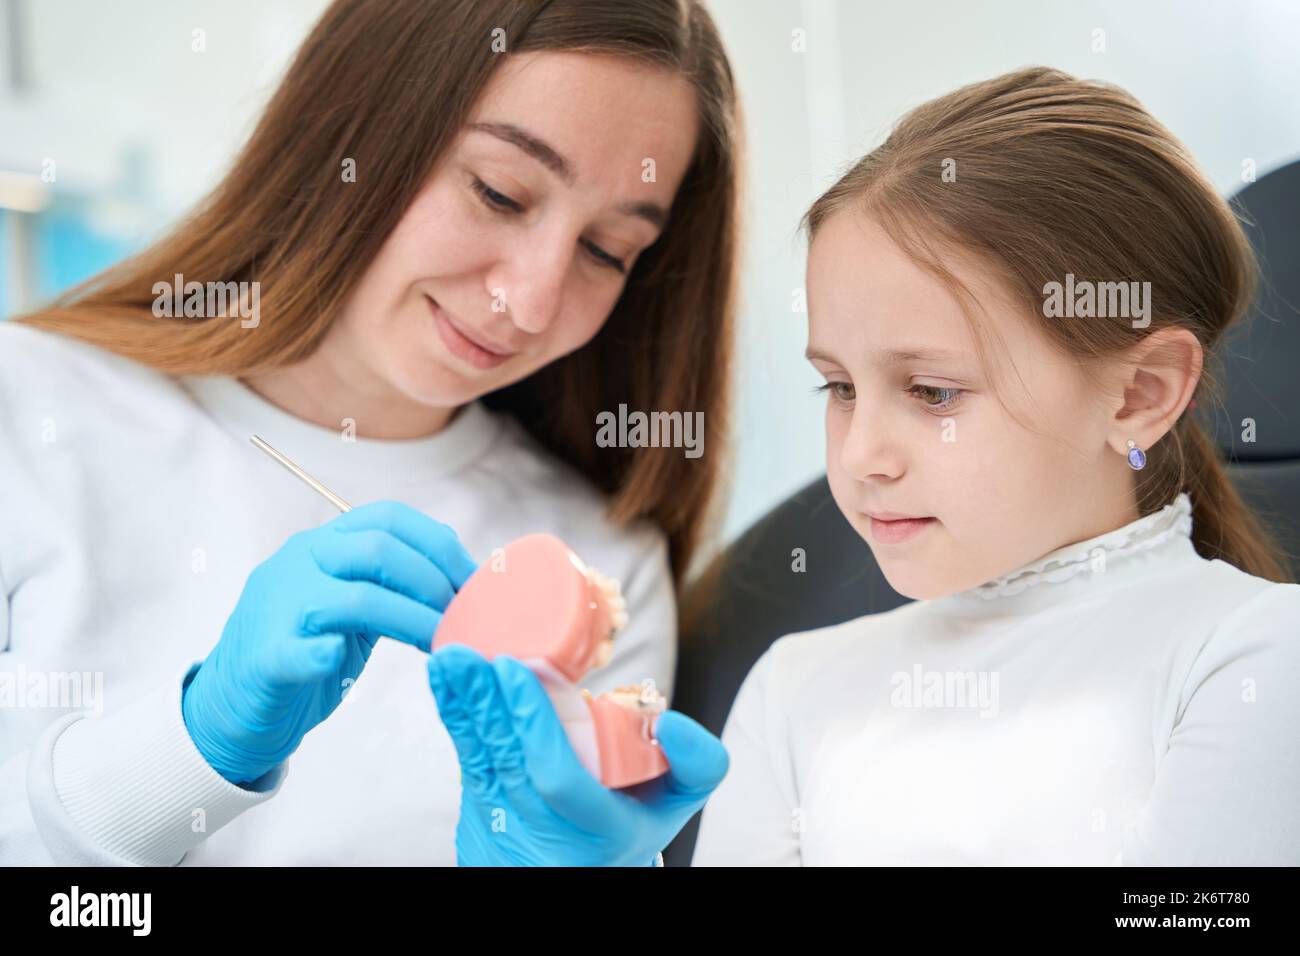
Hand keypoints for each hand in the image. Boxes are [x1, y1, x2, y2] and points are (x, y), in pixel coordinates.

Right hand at [184, 500, 477, 784]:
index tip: (474, 579)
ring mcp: (279, 608)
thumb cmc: (307, 646)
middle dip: (432, 580)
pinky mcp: (265, 659)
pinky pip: (297, 650)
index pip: (388, 517)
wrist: (232, 700)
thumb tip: (464, 578)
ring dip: (411, 620)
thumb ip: (391, 582)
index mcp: (323, 544)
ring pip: (354, 599)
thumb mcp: (351, 601)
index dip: (439, 544)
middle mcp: (299, 564)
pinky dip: (321, 654)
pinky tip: (339, 661)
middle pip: (377, 550)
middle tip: (461, 616)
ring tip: (440, 644)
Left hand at [427, 644, 728, 865]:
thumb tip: (670, 721)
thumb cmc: (636, 819)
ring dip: (462, 706)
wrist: (588, 865)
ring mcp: (507, 830)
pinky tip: (444, 683)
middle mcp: (546, 835)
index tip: (517, 670)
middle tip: (467, 655)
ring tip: (449, 661)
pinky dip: (455, 718)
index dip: (534, 723)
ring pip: (481, 760)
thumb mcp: (679, 801)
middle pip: (509, 763)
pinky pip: (467, 762)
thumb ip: (697, 763)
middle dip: (486, 705)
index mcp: (600, 829)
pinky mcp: (481, 818)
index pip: (559, 777)